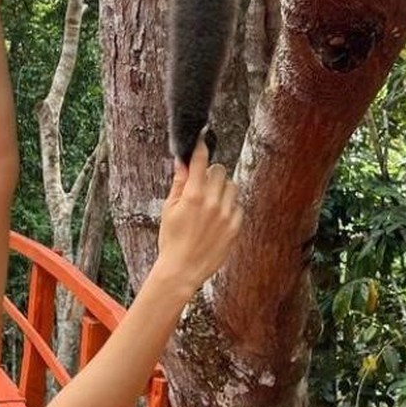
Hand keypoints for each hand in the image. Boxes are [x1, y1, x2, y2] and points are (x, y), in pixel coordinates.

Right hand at [156, 135, 240, 292]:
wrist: (182, 269)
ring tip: (209, 202)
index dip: (200, 146)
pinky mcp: (235, 226)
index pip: (200, 161)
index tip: (202, 137)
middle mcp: (212, 202)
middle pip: (219, 170)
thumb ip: (179, 183)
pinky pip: (237, 205)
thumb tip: (182, 162)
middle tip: (201, 184)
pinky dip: (228, 206)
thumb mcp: (168, 209)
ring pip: (231, 185)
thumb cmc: (171, 239)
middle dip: (209, 173)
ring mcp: (226, 214)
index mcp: (192, 196)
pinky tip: (216, 217)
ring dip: (221, 188)